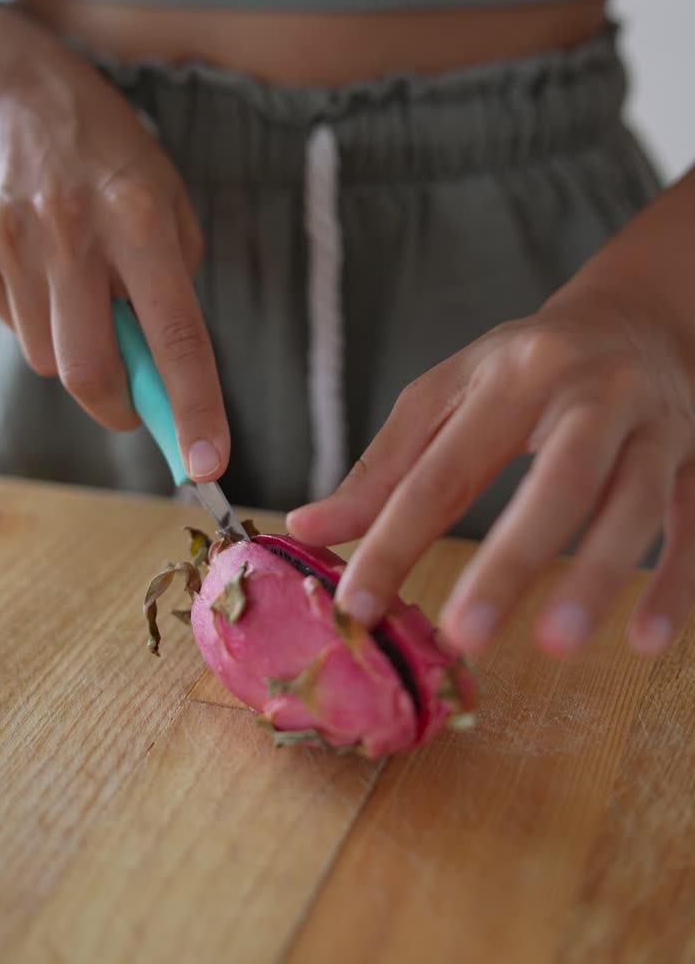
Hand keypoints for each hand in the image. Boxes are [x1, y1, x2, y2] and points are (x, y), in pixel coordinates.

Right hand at [0, 6, 227, 479]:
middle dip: (118, 405)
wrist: (6, 85)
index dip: (192, 408)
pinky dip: (41, 322)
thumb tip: (163, 359)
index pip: (174, 335)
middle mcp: (72, 233)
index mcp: (139, 217)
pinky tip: (46, 271)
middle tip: (136, 399)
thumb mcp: (166, 191)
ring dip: (76, 352)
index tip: (207, 463)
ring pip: (48, 358)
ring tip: (83, 292)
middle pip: (88, 372)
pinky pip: (14, 326)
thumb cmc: (104, 143)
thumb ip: (173, 276)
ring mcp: (13, 242)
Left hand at [288, 288, 694, 658]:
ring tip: (555, 645)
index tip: (359, 606)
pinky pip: (691, 524)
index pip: (448, 466)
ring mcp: (655, 425)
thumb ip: (384, 465)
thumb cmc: (526, 366)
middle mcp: (592, 393)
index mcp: (514, 375)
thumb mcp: (448, 394)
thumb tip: (308, 529)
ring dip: (599, 575)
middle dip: (512, 557)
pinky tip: (646, 642)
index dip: (399, 536)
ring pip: (635, 502)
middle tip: (465, 634)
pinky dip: (675, 583)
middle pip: (558, 478)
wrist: (637, 318)